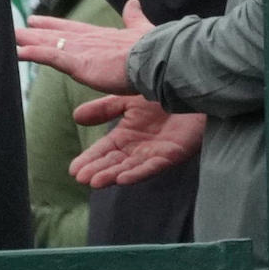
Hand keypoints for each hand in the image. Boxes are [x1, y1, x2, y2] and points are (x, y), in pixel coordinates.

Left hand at [18, 0, 152, 96]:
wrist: (158, 57)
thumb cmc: (154, 48)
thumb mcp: (141, 29)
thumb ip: (134, 17)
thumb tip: (133, 2)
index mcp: (103, 36)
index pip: (73, 28)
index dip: (53, 24)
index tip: (36, 19)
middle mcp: (89, 40)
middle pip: (56, 35)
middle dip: (35, 32)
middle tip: (15, 28)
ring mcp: (83, 51)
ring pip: (49, 44)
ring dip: (29, 41)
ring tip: (11, 36)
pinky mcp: (80, 64)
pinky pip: (51, 58)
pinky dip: (35, 54)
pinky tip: (18, 53)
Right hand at [67, 97, 203, 191]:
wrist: (195, 87)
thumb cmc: (164, 93)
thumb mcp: (128, 100)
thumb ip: (105, 109)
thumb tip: (76, 116)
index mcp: (127, 135)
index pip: (104, 151)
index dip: (89, 160)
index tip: (73, 170)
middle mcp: (139, 147)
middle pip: (114, 162)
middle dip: (98, 170)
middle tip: (81, 178)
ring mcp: (156, 152)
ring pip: (130, 167)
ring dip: (112, 175)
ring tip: (96, 182)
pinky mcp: (174, 153)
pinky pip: (154, 166)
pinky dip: (139, 173)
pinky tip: (123, 179)